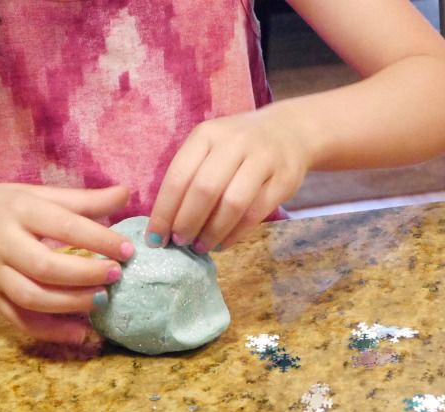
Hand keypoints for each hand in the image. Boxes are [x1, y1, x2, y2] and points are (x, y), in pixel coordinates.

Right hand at [0, 184, 133, 344]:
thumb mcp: (35, 194)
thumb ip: (82, 199)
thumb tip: (126, 194)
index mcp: (18, 210)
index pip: (64, 226)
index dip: (99, 240)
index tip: (128, 249)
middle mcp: (3, 244)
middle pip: (46, 267)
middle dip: (86, 275)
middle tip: (116, 275)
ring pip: (33, 298)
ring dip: (72, 304)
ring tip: (102, 298)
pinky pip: (20, 321)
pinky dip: (51, 331)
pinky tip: (80, 333)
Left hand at [147, 108, 312, 251]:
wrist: (289, 132)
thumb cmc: (237, 148)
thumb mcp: (209, 148)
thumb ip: (189, 178)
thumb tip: (165, 225)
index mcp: (207, 135)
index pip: (178, 176)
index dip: (164, 211)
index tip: (154, 238)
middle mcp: (234, 143)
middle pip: (204, 190)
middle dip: (186, 222)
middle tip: (179, 242)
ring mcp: (262, 159)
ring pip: (232, 203)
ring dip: (211, 232)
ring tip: (200, 246)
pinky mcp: (284, 179)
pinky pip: (255, 213)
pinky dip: (235, 234)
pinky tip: (222, 243)